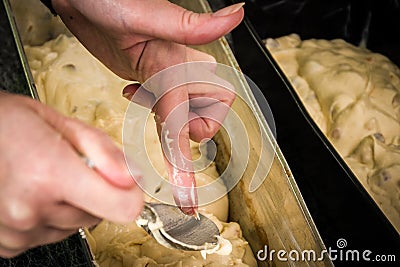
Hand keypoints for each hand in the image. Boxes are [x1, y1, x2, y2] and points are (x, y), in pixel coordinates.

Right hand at [0, 93, 142, 257]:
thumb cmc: (8, 125)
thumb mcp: (61, 123)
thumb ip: (103, 151)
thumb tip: (132, 176)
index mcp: (48, 174)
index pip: (121, 206)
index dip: (130, 194)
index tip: (128, 185)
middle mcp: (31, 209)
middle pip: (99, 215)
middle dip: (94, 192)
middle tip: (70, 168)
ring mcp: (17, 231)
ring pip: (75, 225)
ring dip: (71, 205)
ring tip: (46, 179)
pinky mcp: (9, 244)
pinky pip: (50, 234)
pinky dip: (49, 217)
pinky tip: (34, 194)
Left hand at [51, 0, 243, 214]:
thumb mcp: (149, 14)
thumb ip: (194, 25)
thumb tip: (237, 13)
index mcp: (182, 62)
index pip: (189, 121)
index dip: (186, 159)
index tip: (187, 195)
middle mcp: (180, 72)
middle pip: (205, 121)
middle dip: (189, 129)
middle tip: (164, 117)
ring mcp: (166, 77)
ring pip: (183, 117)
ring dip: (169, 122)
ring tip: (143, 95)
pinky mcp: (152, 79)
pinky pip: (164, 109)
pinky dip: (155, 111)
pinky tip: (135, 91)